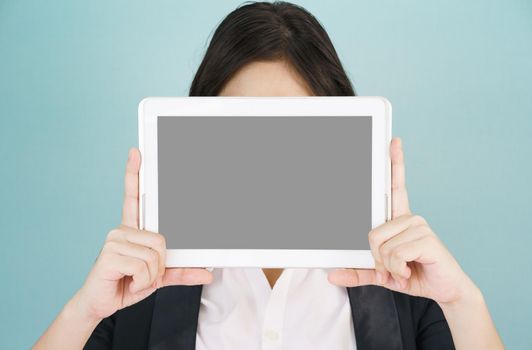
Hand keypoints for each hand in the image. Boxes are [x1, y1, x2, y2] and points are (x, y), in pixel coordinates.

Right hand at [74, 148, 212, 322]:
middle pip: (161, 239)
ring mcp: (114, 240)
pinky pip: (144, 267)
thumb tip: (207, 273)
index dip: (134, 173)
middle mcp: (121, 230)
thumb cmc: (127, 284)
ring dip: (150, 276)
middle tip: (146, 275)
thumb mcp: (158, 277)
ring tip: (134, 279)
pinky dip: (142, 282)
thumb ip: (180, 272)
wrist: (101, 304)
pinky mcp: (110, 254)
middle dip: (160, 265)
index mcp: (132, 230)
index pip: (133, 197)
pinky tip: (128, 282)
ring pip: (154, 256)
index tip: (136, 152)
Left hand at [328, 138, 477, 304]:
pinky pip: (395, 254)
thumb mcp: (382, 274)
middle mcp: (410, 218)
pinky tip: (411, 270)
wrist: (446, 290)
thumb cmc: (416, 275)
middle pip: (372, 233)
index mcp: (400, 220)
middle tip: (393, 268)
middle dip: (377, 258)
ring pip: (382, 246)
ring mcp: (419, 225)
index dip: (395, 162)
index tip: (393, 141)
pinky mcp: (426, 238)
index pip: (396, 186)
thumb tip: (333, 275)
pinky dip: (398, 269)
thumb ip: (359, 272)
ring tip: (405, 269)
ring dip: (389, 266)